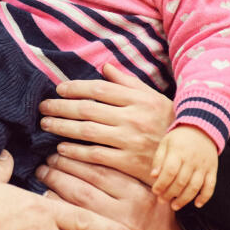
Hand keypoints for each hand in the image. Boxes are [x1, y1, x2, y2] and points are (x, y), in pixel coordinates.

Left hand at [35, 153, 182, 229]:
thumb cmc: (154, 219)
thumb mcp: (153, 192)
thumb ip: (130, 174)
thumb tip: (95, 149)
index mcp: (140, 195)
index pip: (102, 170)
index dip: (78, 158)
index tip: (62, 150)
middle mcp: (126, 213)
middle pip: (85, 184)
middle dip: (62, 169)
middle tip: (48, 161)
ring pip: (76, 202)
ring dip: (55, 186)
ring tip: (44, 174)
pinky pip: (72, 223)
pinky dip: (57, 207)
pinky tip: (46, 197)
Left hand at [38, 64, 174, 183]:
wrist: (186, 158)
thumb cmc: (167, 124)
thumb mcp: (153, 98)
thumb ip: (128, 83)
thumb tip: (105, 67)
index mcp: (139, 99)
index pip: (100, 89)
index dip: (76, 88)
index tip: (59, 89)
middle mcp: (133, 117)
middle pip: (88, 109)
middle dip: (61, 107)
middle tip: (43, 107)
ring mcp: (130, 140)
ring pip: (87, 131)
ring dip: (62, 127)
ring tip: (46, 124)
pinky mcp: (128, 162)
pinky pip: (95, 155)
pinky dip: (75, 151)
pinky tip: (61, 149)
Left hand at [151, 125, 218, 210]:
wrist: (203, 129)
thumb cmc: (180, 139)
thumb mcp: (166, 143)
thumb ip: (158, 159)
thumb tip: (153, 176)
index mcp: (179, 152)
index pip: (170, 171)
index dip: (162, 184)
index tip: (155, 191)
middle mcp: (192, 160)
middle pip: (181, 182)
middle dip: (170, 194)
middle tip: (162, 200)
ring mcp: (204, 166)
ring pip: (195, 187)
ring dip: (184, 199)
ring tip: (175, 206)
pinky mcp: (212, 170)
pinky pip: (211, 186)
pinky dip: (205, 197)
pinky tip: (197, 204)